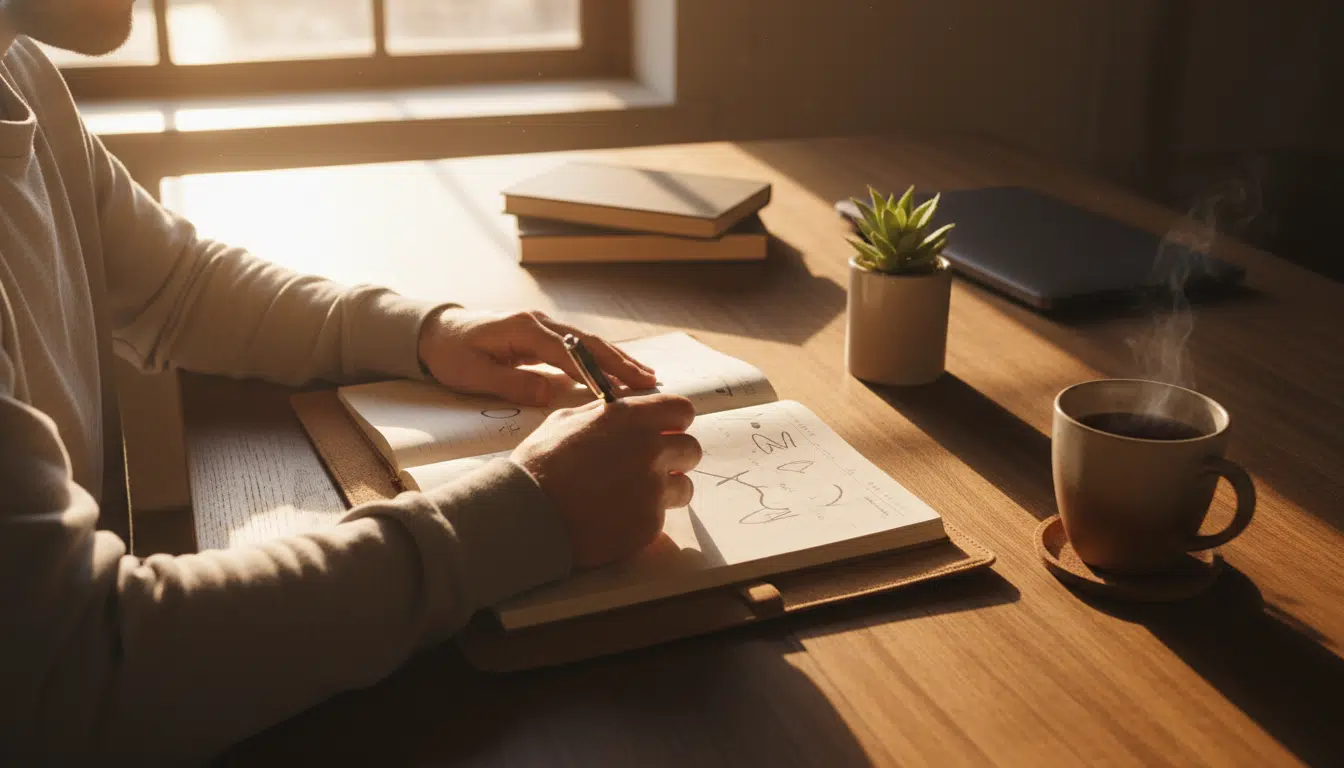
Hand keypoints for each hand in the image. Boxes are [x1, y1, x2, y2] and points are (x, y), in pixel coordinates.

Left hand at [418, 309, 657, 406]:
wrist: (435, 333)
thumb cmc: (451, 355)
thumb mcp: (474, 375)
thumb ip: (513, 383)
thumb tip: (552, 393)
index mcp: (522, 329)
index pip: (569, 352)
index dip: (596, 372)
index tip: (621, 390)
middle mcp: (538, 322)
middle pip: (588, 343)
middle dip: (620, 362)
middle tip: (649, 382)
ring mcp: (542, 325)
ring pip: (588, 342)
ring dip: (617, 359)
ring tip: (646, 376)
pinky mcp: (543, 334)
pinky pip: (579, 346)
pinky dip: (602, 358)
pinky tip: (620, 370)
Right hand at [511, 394, 701, 568]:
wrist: (527, 514)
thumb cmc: (540, 464)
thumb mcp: (566, 420)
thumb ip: (603, 414)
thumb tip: (621, 410)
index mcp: (631, 418)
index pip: (683, 410)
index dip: (674, 422)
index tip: (664, 431)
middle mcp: (650, 450)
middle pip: (691, 449)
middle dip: (675, 457)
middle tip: (649, 467)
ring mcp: (653, 489)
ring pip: (684, 487)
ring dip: (667, 491)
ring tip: (633, 496)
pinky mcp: (650, 523)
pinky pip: (662, 517)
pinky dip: (645, 518)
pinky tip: (617, 517)